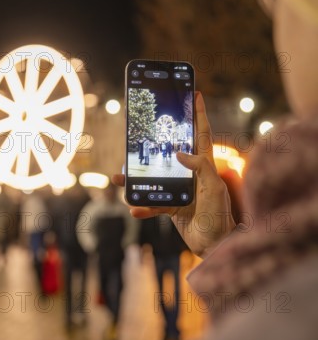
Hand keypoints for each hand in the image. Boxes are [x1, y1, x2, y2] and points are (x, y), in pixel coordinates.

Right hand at [112, 92, 235, 255]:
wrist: (214, 245)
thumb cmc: (219, 215)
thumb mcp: (213, 188)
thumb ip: (200, 167)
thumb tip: (179, 153)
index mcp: (205, 164)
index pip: (201, 134)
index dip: (199, 114)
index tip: (196, 94)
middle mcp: (191, 173)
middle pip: (170, 151)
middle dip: (154, 143)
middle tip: (140, 132)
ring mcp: (180, 189)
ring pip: (154, 177)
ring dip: (136, 178)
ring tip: (119, 177)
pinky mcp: (171, 206)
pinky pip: (152, 203)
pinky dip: (143, 206)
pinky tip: (134, 208)